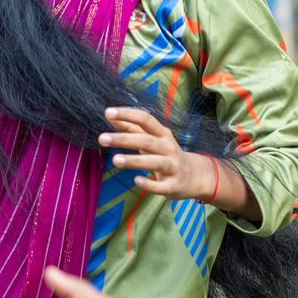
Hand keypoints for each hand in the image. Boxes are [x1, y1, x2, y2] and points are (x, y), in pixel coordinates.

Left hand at [99, 107, 220, 202]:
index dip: (128, 115)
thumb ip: (130, 127)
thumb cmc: (165, 153)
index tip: (108, 112)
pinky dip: (149, 183)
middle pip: (146, 140)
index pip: (145, 119)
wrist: (195, 176)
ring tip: (115, 160)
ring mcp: (173, 167)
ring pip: (155, 162)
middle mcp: (169, 148)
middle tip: (102, 138)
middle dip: (124, 139)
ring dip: (135, 160)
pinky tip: (136, 180)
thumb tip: (109, 115)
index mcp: (162, 134)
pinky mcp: (173, 185)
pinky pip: (161, 186)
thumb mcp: (151, 138)